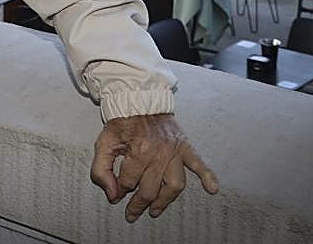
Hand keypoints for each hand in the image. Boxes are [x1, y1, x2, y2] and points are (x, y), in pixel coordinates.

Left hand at [90, 113, 217, 222]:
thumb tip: (112, 193)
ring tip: (155, 210)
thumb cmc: (122, 122)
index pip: (128, 182)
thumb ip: (101, 169)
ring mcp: (174, 151)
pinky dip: (207, 176)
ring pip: (174, 185)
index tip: (115, 196)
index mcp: (139, 150)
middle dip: (138, 204)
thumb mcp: (104, 142)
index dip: (119, 191)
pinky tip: (212, 188)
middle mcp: (159, 153)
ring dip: (165, 201)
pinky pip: (199, 163)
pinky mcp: (185, 147)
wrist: (139, 101)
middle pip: (150, 189)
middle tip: (132, 212)